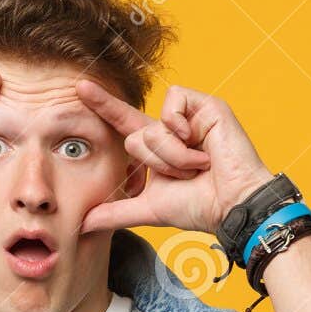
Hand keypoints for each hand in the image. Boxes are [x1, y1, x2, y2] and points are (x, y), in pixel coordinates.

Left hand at [75, 79, 274, 236]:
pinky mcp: (204, 105)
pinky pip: (173, 105)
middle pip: (135, 136)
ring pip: (153, 126)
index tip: (80, 87)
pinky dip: (181, 130)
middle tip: (186, 176)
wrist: (230, 206)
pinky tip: (202, 143)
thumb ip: (115, 213)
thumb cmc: (198, 207)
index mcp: (158, 147)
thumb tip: (83, 224)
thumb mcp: (148, 209)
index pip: (123, 123)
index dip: (103, 106)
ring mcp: (188, 116)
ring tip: (200, 164)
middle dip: (157, 163)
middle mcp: (171, 129)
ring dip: (173, 155)